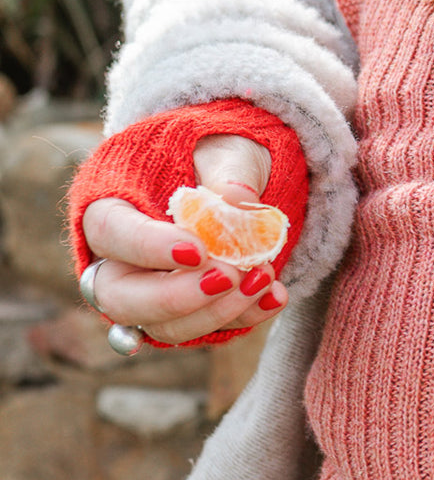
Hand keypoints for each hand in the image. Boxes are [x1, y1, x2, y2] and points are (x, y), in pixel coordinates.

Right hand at [80, 134, 288, 343]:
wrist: (242, 176)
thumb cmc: (220, 156)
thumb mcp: (228, 149)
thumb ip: (230, 171)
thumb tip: (235, 201)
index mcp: (113, 208)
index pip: (111, 233)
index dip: (148, 248)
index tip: (197, 251)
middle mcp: (121, 261)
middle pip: (120, 298)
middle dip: (176, 297)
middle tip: (229, 276)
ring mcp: (152, 294)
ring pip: (162, 328)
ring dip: (215, 312)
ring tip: (263, 280)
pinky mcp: (189, 313)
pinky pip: (207, 331)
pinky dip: (244, 318)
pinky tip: (275, 297)